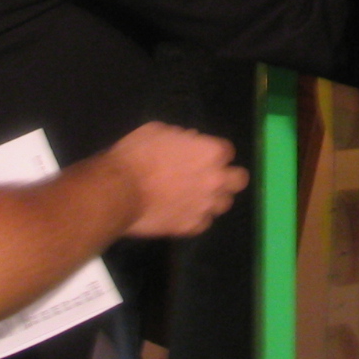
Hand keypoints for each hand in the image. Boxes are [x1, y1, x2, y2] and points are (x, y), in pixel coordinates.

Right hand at [110, 122, 247, 236]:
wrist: (119, 191)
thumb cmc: (137, 154)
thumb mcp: (160, 131)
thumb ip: (183, 138)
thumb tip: (190, 142)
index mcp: (211, 153)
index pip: (227, 151)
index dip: (213, 153)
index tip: (199, 155)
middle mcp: (216, 180)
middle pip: (239, 180)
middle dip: (227, 177)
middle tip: (209, 177)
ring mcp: (205, 206)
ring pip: (223, 204)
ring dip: (212, 199)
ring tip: (193, 197)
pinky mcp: (192, 227)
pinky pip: (203, 222)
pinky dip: (195, 217)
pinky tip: (181, 212)